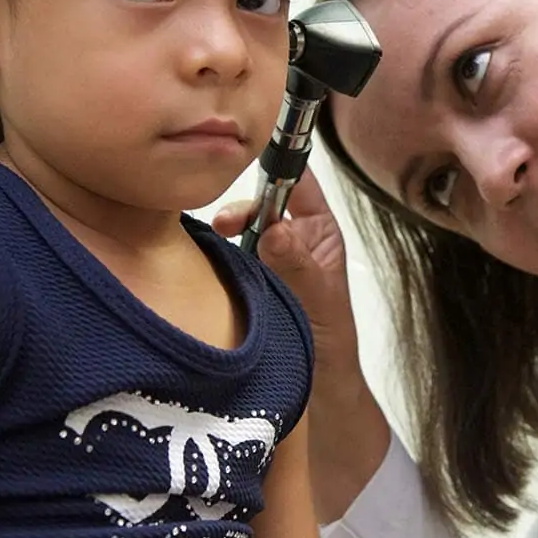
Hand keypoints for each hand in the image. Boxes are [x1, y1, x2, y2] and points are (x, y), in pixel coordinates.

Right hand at [214, 166, 360, 378]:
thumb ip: (298, 264)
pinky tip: (207, 255)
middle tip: (227, 221)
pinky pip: (226, 254)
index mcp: (319, 231)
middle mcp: (291, 238)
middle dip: (244, 204)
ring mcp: (265, 258)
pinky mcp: (243, 278)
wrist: (314, 390)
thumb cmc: (330, 342)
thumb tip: (276, 228)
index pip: (300, 182)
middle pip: (262, 201)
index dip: (283, 160)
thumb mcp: (319, 300)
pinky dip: (214, 252)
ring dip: (227, 227)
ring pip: (241, 227)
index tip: (256, 147)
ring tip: (216, 236)